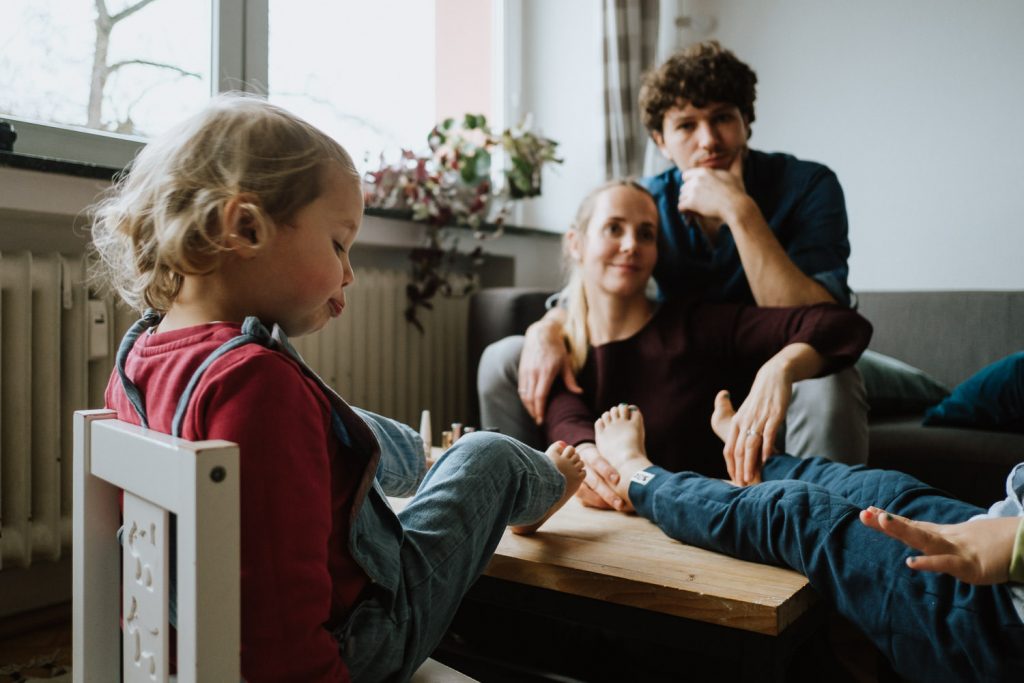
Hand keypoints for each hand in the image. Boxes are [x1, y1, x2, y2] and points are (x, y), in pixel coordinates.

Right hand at [518, 320, 580, 423]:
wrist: (541, 333)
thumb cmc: (556, 348)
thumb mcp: (566, 363)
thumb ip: (570, 380)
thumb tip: (579, 393)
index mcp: (545, 372)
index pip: (540, 396)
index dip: (540, 410)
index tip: (542, 420)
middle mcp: (533, 373)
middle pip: (530, 398)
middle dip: (533, 412)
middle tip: (539, 421)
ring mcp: (526, 371)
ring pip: (524, 394)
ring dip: (528, 407)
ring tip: (535, 414)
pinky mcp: (522, 370)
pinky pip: (521, 388)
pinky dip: (524, 398)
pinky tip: (530, 403)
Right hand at [573, 443, 632, 510]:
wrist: (585, 458)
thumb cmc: (604, 454)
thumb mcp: (608, 449)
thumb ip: (620, 451)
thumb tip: (640, 459)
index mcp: (588, 453)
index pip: (596, 460)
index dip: (606, 470)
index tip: (617, 479)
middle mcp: (580, 467)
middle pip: (593, 480)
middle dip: (607, 493)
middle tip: (620, 503)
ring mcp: (575, 479)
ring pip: (584, 492)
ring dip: (600, 501)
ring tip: (616, 507)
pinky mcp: (575, 490)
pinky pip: (584, 500)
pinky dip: (596, 504)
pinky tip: (608, 507)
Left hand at [678, 153, 748, 228]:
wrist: (736, 206)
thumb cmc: (736, 192)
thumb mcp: (735, 175)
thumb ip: (736, 163)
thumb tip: (740, 152)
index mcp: (704, 172)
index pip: (686, 175)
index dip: (690, 183)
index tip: (696, 190)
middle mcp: (696, 179)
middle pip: (683, 187)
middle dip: (689, 195)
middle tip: (698, 202)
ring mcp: (693, 190)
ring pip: (681, 197)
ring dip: (687, 203)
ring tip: (696, 208)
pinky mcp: (691, 202)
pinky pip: (680, 207)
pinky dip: (685, 211)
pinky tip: (691, 213)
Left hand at [717, 361, 790, 485]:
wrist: (772, 378)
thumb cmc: (760, 400)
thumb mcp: (747, 414)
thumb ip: (745, 431)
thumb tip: (745, 451)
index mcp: (736, 422)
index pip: (729, 449)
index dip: (731, 466)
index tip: (734, 480)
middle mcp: (745, 421)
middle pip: (738, 449)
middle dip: (740, 469)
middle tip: (742, 485)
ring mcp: (759, 419)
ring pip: (751, 445)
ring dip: (751, 463)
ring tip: (752, 477)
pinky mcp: (774, 415)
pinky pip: (768, 434)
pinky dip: (767, 447)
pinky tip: (768, 459)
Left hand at [860, 508, 1019, 584]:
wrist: (1023, 543)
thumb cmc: (992, 545)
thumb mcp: (962, 542)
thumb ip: (941, 543)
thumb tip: (924, 547)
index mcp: (943, 535)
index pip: (912, 525)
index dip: (890, 519)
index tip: (867, 511)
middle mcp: (946, 539)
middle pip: (912, 529)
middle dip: (888, 523)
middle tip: (865, 514)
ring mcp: (956, 550)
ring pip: (925, 539)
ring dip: (902, 530)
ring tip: (882, 521)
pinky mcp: (969, 566)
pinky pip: (945, 564)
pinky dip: (928, 563)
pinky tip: (910, 563)